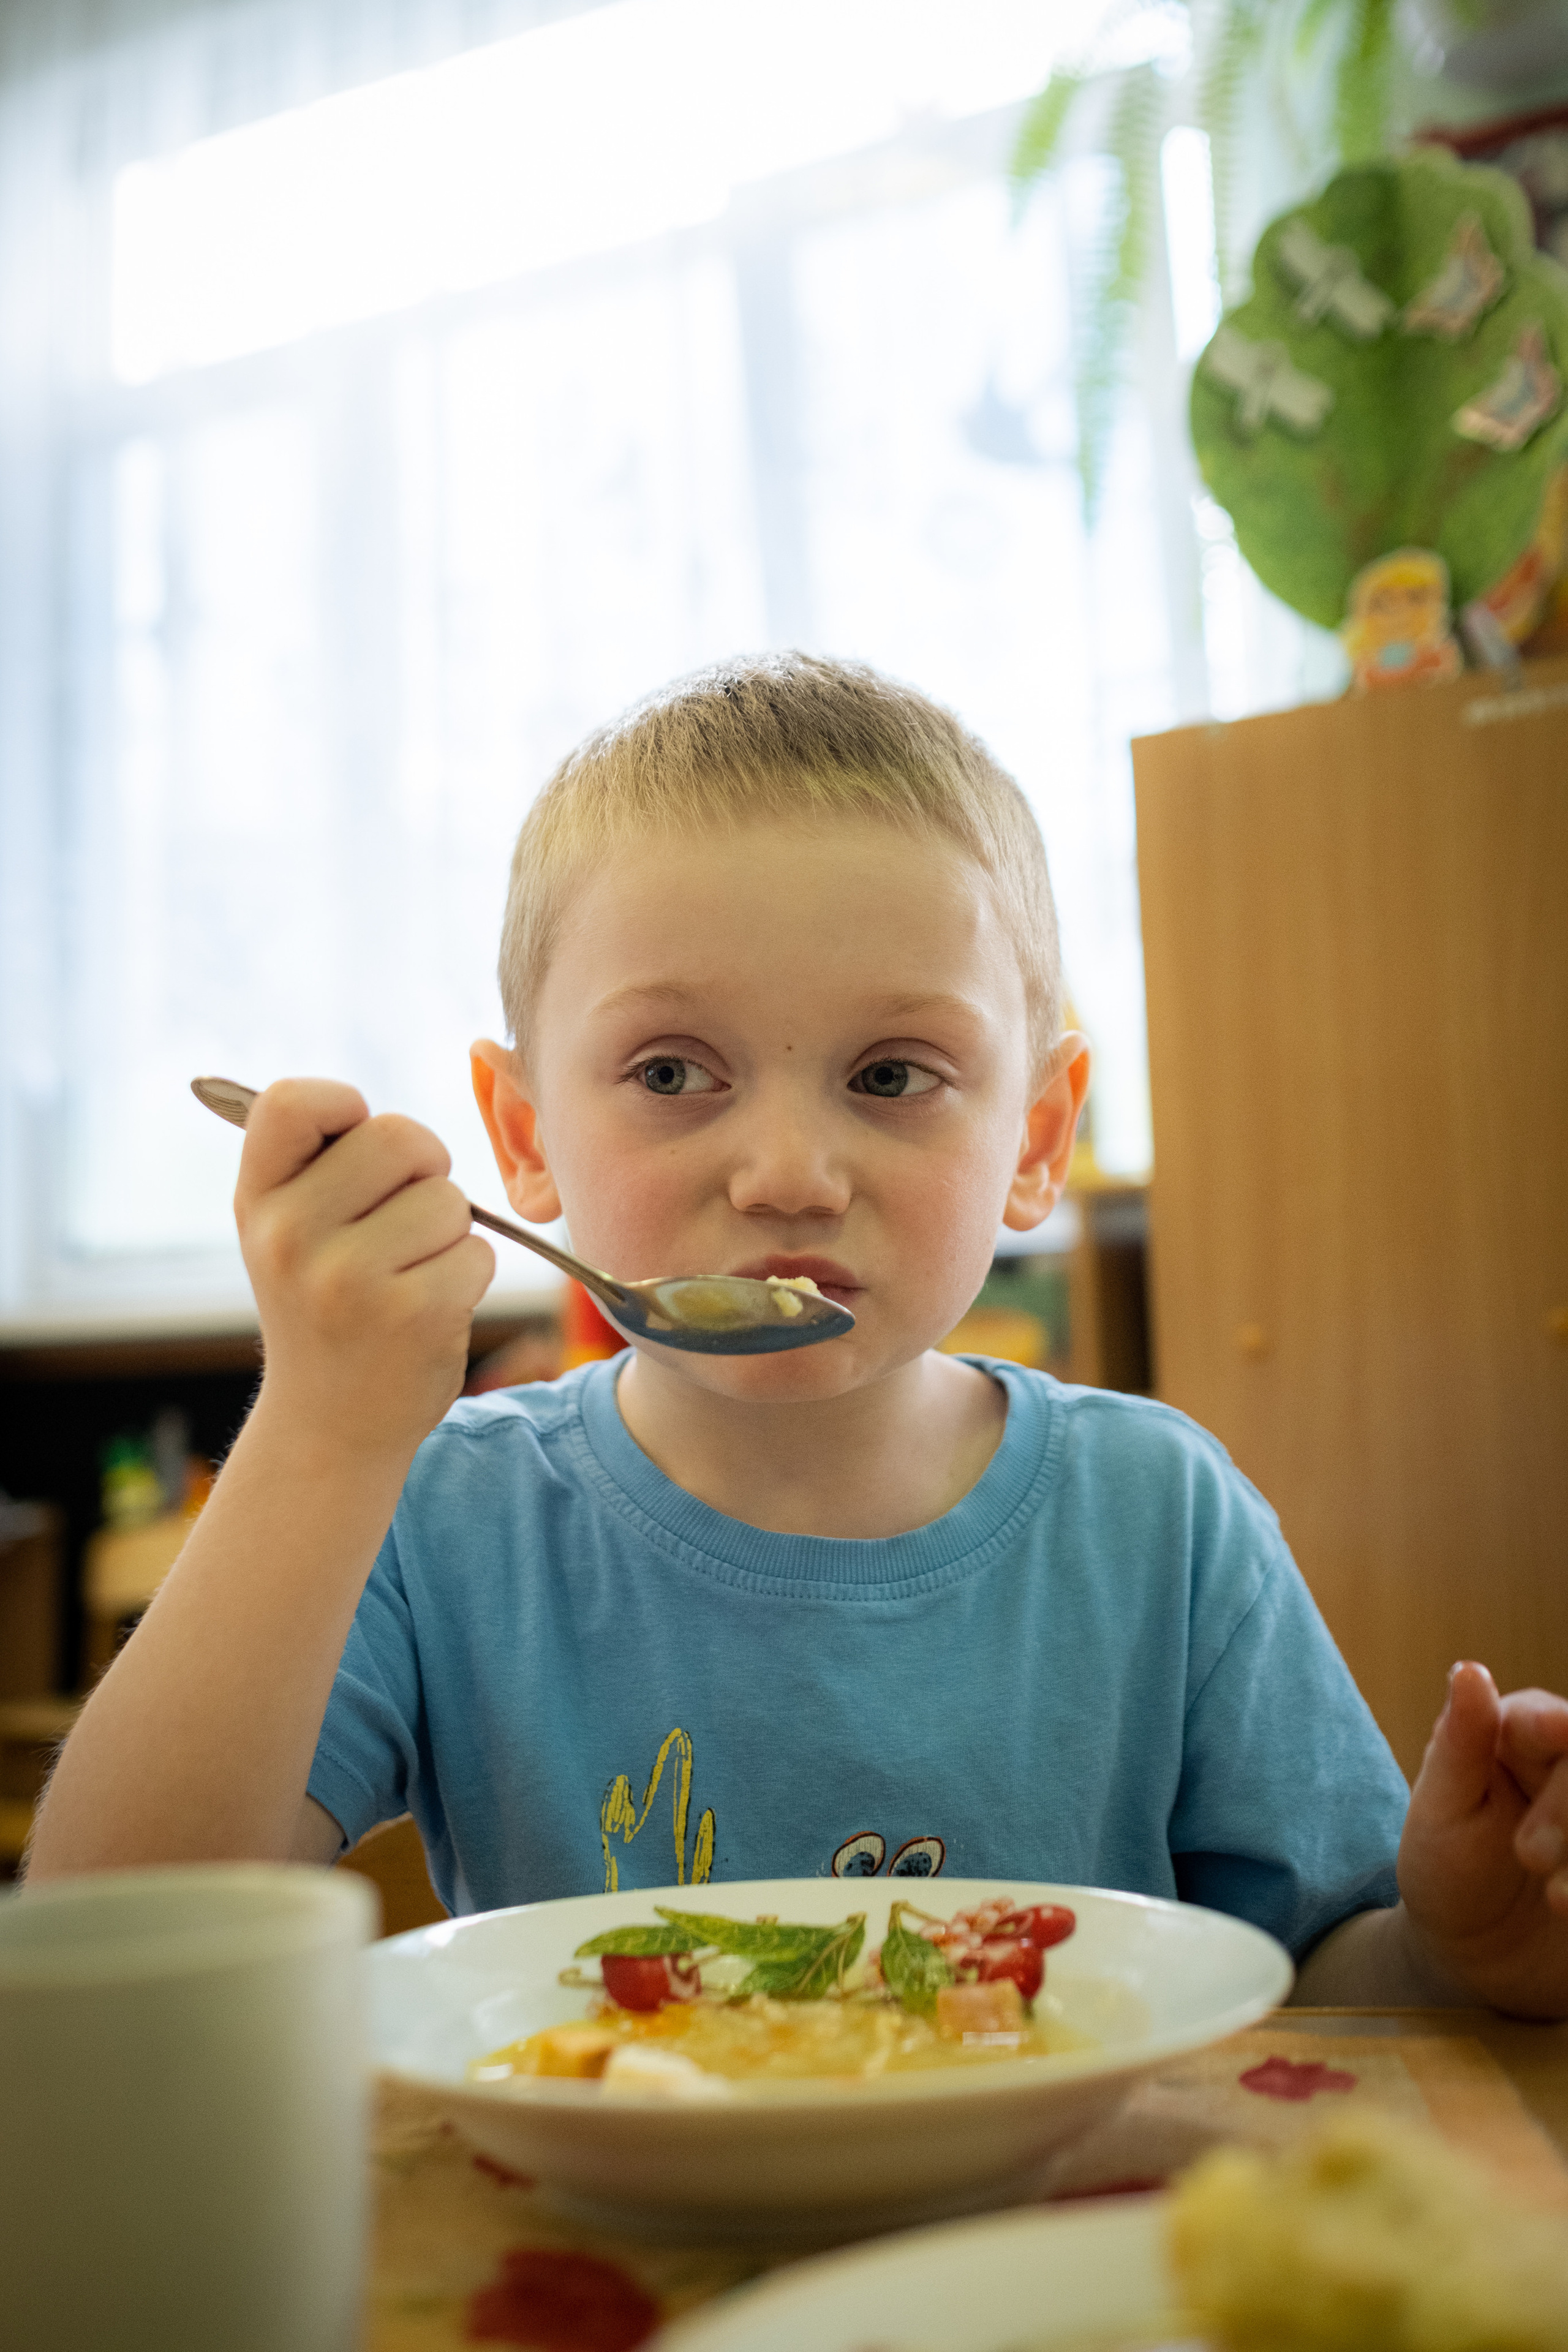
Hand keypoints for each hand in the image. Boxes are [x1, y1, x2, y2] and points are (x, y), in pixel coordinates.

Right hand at [236, 1078, 494, 1468]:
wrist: (328, 1426)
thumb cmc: (323, 1308)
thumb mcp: (286, 1232)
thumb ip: (314, 1163)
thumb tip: (356, 1104)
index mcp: (257, 1201)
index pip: (292, 1101)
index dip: (344, 1106)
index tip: (356, 1145)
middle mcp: (291, 1236)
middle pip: (400, 1136)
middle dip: (423, 1167)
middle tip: (404, 1215)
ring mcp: (351, 1278)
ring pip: (450, 1198)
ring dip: (449, 1232)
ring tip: (408, 1275)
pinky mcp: (414, 1314)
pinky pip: (479, 1252)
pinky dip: (468, 1275)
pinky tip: (427, 1311)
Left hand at [1396, 1660, 1567, 2018]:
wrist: (1478, 1959)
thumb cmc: (1447, 1871)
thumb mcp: (1442, 1812)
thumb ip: (1460, 1745)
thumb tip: (1468, 1671)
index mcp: (1518, 1736)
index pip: (1548, 1722)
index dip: (1554, 1728)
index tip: (1555, 1730)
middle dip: (1566, 1808)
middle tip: (1529, 1857)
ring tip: (1557, 1900)